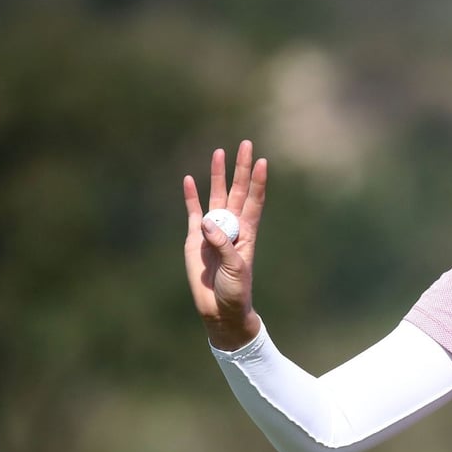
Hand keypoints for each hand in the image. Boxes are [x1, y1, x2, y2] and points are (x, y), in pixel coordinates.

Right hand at [182, 140, 267, 349]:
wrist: (219, 307)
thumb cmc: (235, 290)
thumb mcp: (235, 268)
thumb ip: (222, 245)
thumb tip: (207, 222)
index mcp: (247, 232)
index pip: (254, 200)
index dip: (257, 181)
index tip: (262, 161)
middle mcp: (232, 225)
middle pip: (237, 190)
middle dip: (241, 168)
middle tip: (246, 144)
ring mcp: (213, 229)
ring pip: (216, 196)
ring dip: (218, 175)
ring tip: (219, 152)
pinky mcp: (194, 238)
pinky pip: (192, 212)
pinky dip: (190, 196)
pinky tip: (189, 179)